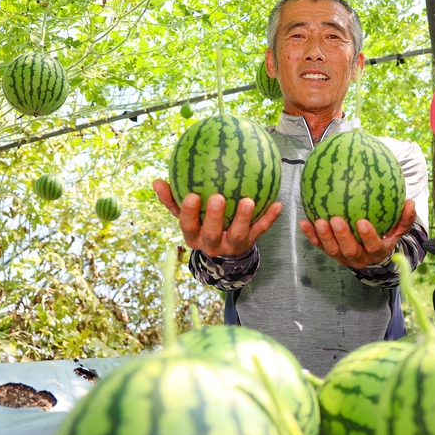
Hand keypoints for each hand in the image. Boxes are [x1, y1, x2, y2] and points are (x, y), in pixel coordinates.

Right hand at [152, 179, 281, 257]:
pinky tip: (278, 204)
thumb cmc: (201, 225)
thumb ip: (172, 200)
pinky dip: (269, 218)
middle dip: (215, 217)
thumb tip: (156, 181)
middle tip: (218, 197)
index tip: (192, 195)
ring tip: (248, 200)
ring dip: (244, 218)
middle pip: (212, 233)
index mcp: (194, 235)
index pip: (187, 225)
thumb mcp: (185, 216)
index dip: (189, 213)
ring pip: (238, 234)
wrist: (224, 253)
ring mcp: (232, 245)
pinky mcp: (250, 243)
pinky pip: (261, 230)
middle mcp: (212, 244)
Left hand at [299, 199, 417, 268]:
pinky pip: (319, 245)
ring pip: (332, 250)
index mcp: (376, 252)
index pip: (373, 246)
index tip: (362, 221)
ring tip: (319, 221)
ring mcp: (342, 257)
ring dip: (324, 237)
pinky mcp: (330, 252)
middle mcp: (359, 258)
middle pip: (350, 251)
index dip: (368, 236)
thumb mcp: (398, 229)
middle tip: (336, 220)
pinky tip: (304, 221)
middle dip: (342, 237)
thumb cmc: (386, 235)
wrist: (370, 251)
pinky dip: (310, 235)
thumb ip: (405, 218)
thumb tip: (411, 203)